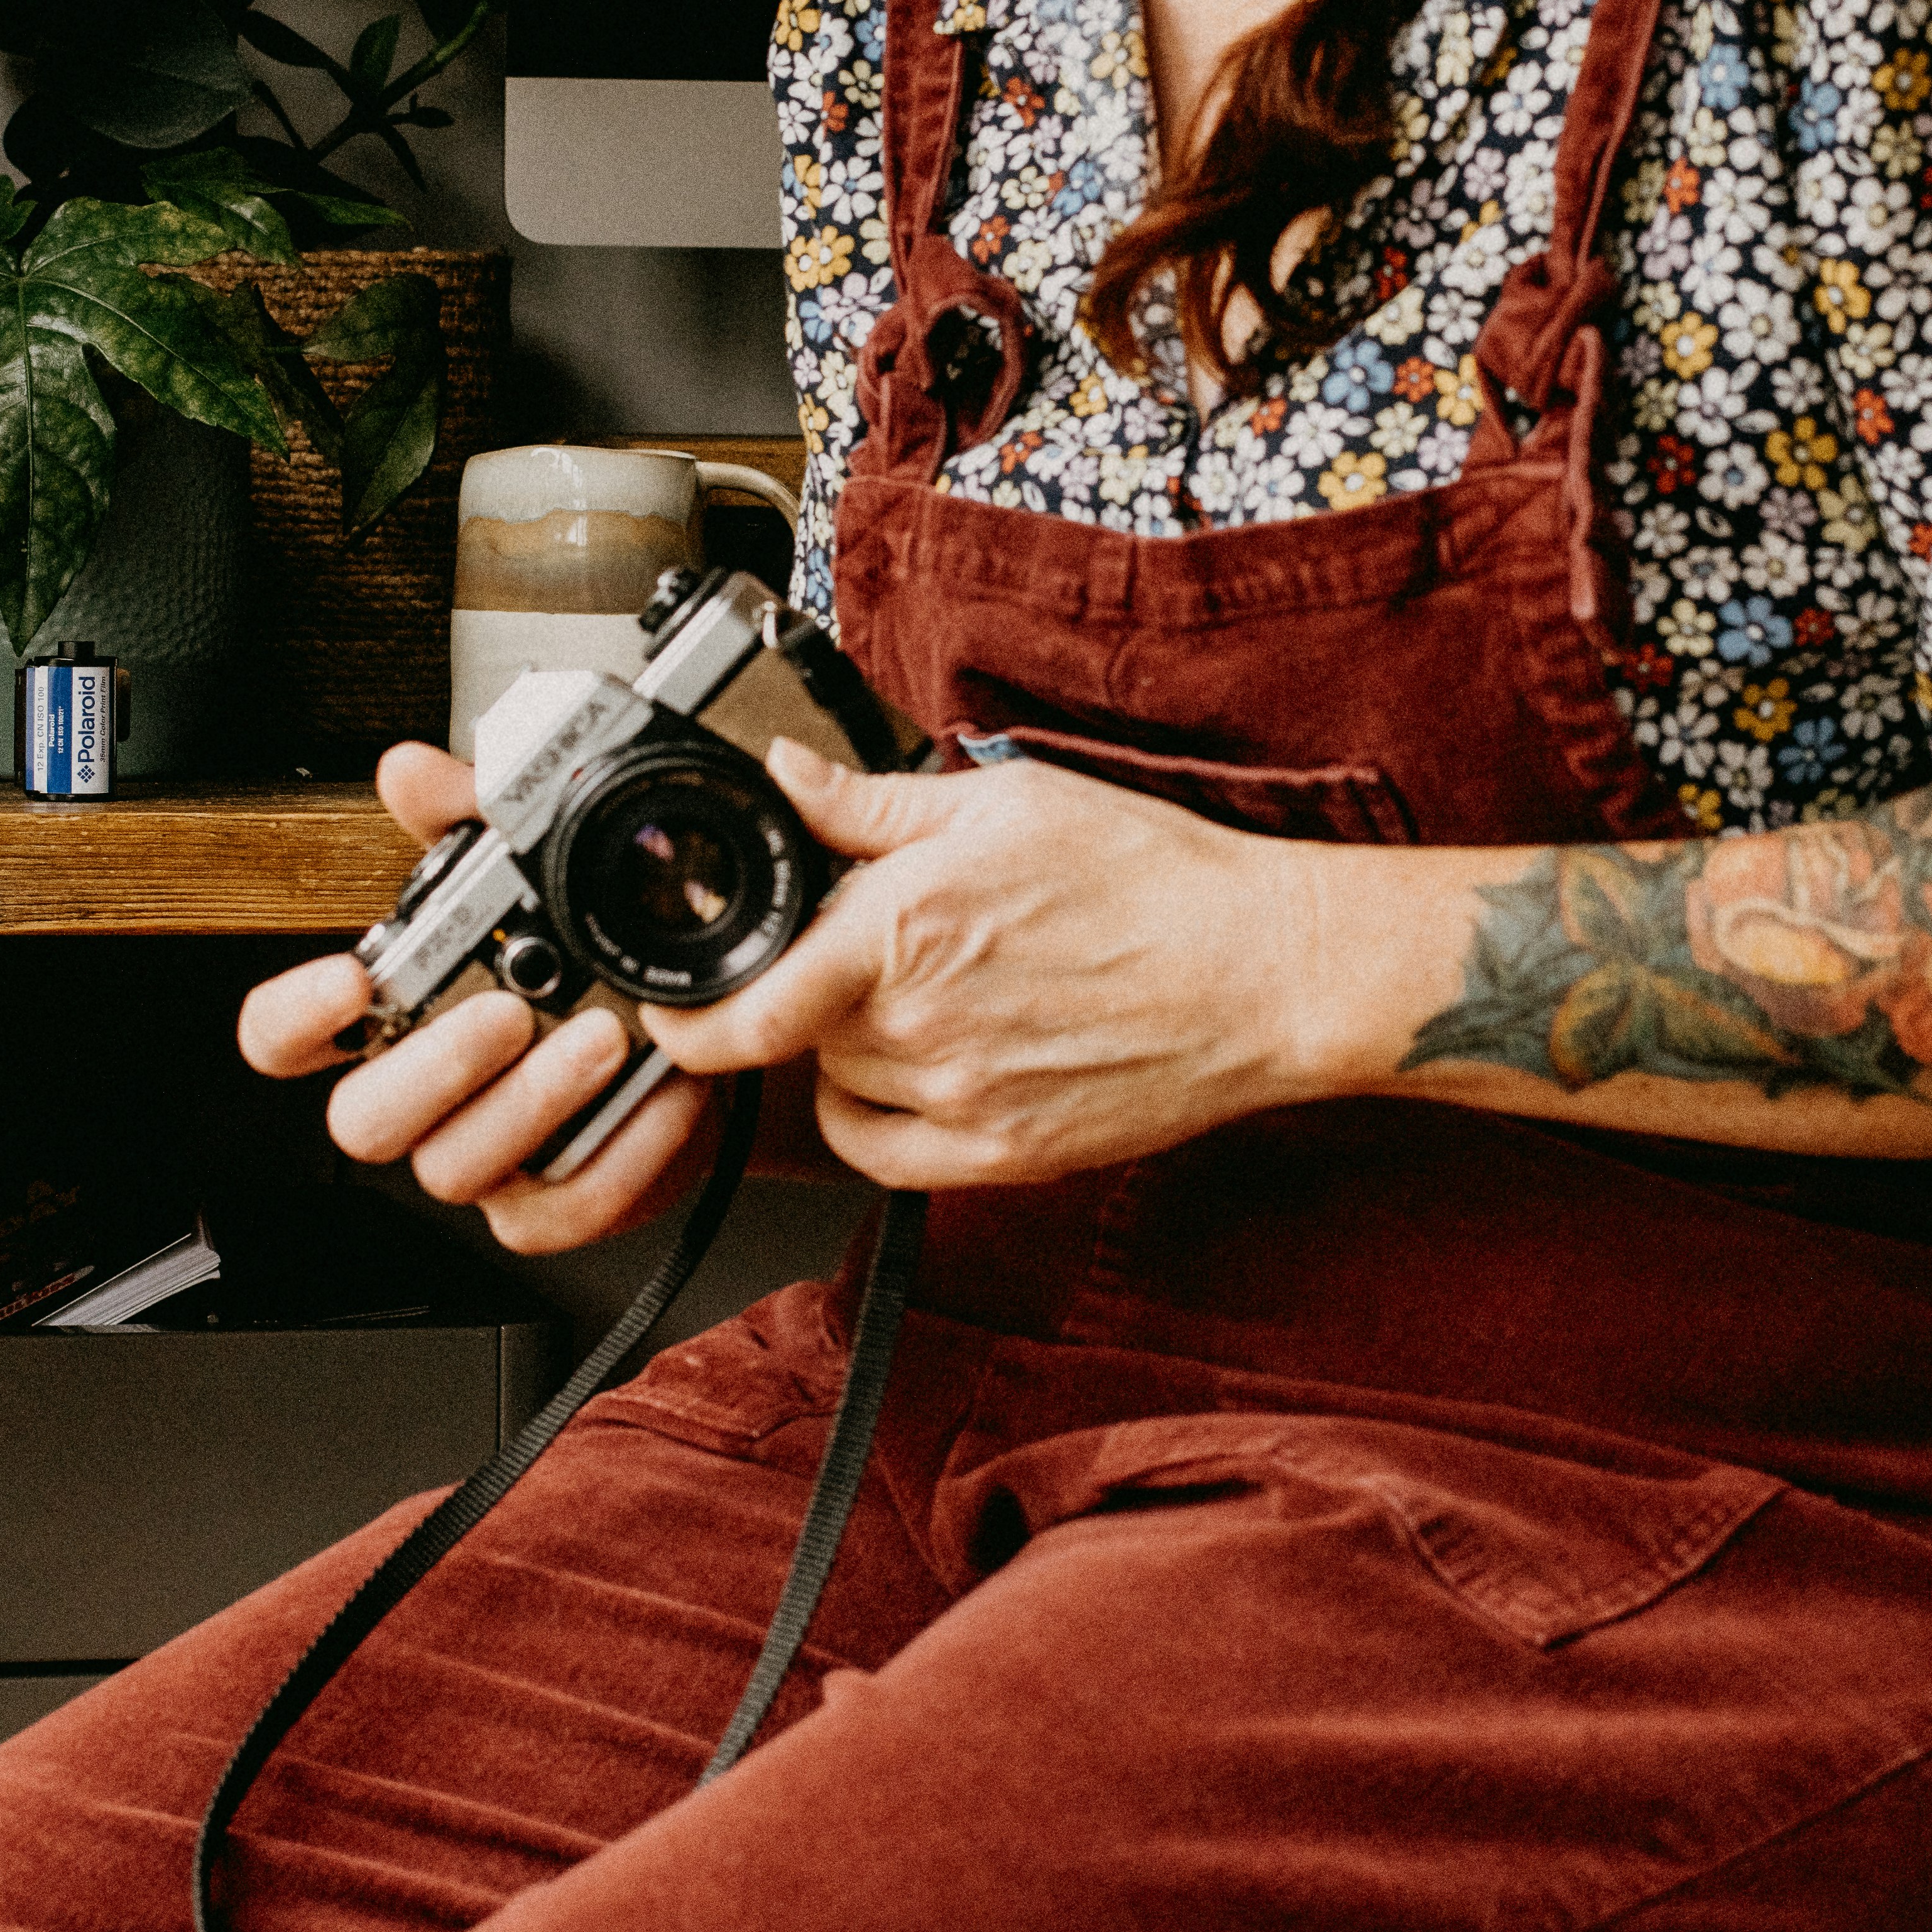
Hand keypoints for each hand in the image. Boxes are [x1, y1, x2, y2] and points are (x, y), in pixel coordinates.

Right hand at [235, 743, 723, 1255]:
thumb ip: (464, 819)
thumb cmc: (586, 961)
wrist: (698, 1037)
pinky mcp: (553, 1205)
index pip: (283, 1037)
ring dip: (535, 1101)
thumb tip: (410, 772)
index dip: (292, 1020)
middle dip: (434, 1066)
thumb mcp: (530, 869)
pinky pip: (564, 1205)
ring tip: (607, 1035)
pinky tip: (659, 1093)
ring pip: (456, 1166)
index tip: (345, 982)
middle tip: (509, 1013)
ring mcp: (483, 1159)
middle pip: (362, 1121)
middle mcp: (423, 1098)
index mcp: (389, 1019)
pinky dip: (621, 1150)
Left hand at [650, 743, 1325, 1186]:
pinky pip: (883, 1154)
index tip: (669, 1010)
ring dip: (848, 1048)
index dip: (687, 1021)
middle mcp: (918, 1026)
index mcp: (902, 931)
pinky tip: (917, 1072)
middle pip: (795, 1031)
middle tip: (878, 949)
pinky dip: (875, 1117)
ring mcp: (958, 1101)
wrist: (1262, 971)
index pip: (747, 1008)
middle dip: (813, 990)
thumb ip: (871, 805)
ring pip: (840, 1087)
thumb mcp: (1002, 803)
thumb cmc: (1151, 877)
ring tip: (924, 997)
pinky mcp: (1002, 1156)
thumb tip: (786, 775)